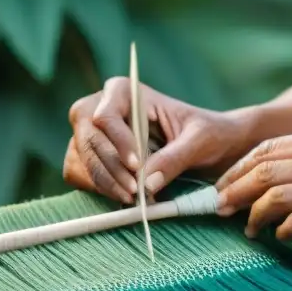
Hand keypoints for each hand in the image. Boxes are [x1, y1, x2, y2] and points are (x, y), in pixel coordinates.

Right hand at [64, 78, 247, 203]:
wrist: (212, 146)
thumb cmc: (207, 133)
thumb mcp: (199, 141)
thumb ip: (174, 157)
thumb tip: (147, 182)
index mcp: (126, 91)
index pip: (106, 114)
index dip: (117, 141)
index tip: (136, 166)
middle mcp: (103, 107)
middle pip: (88, 136)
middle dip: (109, 167)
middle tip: (134, 192)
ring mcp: (93, 132)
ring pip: (80, 157)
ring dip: (103, 181)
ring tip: (132, 199)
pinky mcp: (93, 156)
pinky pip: (79, 172)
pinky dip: (98, 188)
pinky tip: (123, 197)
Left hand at [215, 125, 291, 244]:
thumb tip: (289, 176)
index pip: (272, 147)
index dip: (241, 166)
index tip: (225, 183)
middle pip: (266, 168)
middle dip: (235, 189)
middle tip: (219, 208)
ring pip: (278, 194)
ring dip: (254, 214)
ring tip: (247, 228)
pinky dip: (284, 229)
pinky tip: (280, 236)